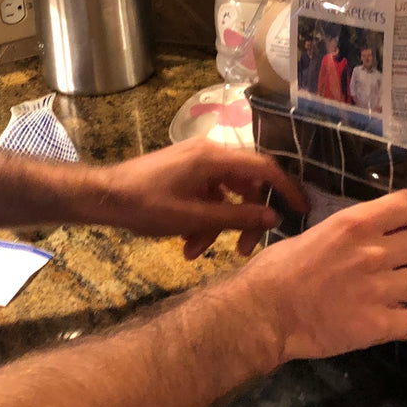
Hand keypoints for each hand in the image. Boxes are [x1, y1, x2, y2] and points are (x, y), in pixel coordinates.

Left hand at [87, 138, 309, 257]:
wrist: (104, 197)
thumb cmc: (147, 205)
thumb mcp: (194, 217)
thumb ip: (237, 217)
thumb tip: (273, 217)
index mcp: (214, 157)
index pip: (264, 168)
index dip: (286, 189)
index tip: (302, 211)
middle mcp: (209, 153)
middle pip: (245, 185)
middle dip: (243, 220)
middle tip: (242, 250)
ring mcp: (195, 163)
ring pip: (224, 195)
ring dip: (217, 225)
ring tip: (197, 252)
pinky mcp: (184, 173)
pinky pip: (206, 195)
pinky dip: (202, 218)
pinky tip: (187, 244)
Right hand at [233, 189, 406, 362]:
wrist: (263, 313)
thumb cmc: (274, 269)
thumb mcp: (311, 235)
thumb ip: (343, 236)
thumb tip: (359, 240)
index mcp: (353, 224)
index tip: (399, 223)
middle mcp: (373, 252)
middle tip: (390, 262)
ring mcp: (378, 290)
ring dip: (405, 287)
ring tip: (386, 293)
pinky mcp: (378, 325)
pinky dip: (402, 321)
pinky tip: (385, 319)